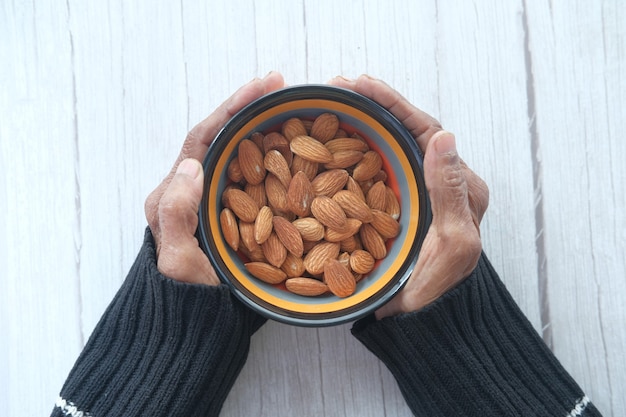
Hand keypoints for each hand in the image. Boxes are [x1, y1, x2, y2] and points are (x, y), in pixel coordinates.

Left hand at [144, 72, 285, 284]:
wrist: (197, 325)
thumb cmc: (187, 298)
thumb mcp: (178, 262)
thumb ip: (177, 214)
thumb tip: (193, 165)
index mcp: (175, 192)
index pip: (204, 138)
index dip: (232, 108)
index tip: (263, 87)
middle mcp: (194, 190)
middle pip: (223, 137)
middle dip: (250, 108)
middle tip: (281, 86)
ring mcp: (216, 201)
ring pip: (240, 155)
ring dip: (263, 129)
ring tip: (291, 110)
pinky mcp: (235, 214)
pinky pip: (254, 178)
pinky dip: (273, 160)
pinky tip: (295, 151)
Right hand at [329, 75, 488, 317]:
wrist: (425, 322)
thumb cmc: (441, 290)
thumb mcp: (454, 243)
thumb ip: (450, 192)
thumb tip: (443, 136)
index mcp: (459, 185)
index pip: (425, 130)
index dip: (391, 103)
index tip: (358, 84)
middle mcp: (438, 183)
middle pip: (403, 132)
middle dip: (372, 105)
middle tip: (337, 87)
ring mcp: (414, 195)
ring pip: (387, 149)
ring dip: (360, 124)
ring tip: (330, 106)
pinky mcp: (394, 208)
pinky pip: (373, 171)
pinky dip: (352, 152)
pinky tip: (330, 144)